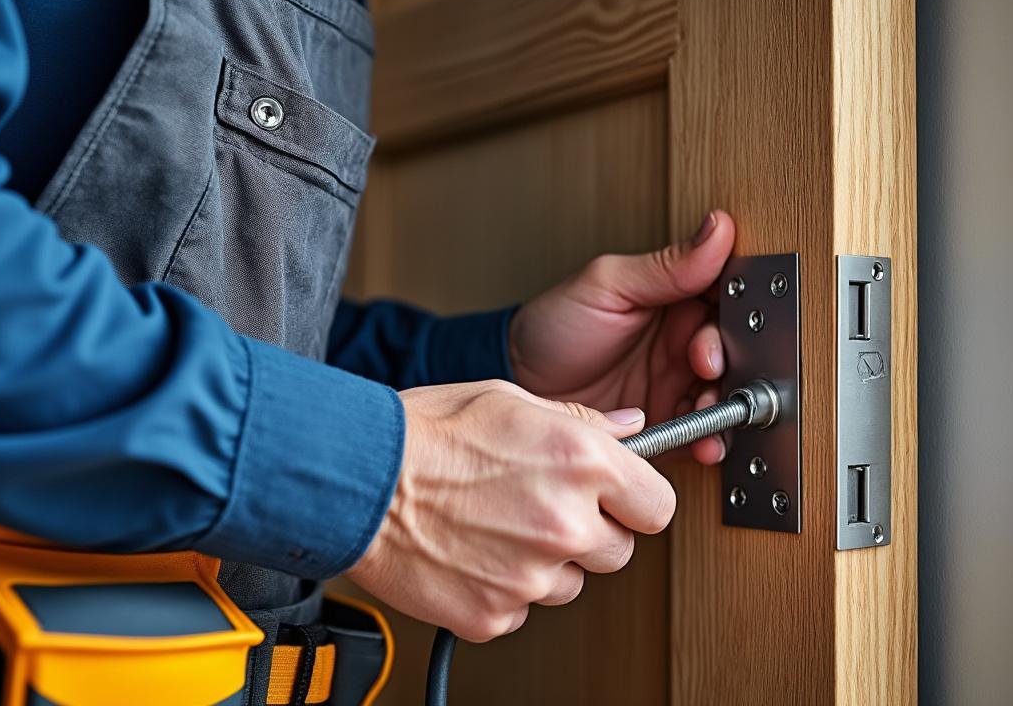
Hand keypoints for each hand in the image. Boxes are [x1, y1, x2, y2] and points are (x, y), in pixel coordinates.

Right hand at [345, 380, 674, 641]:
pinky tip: (470, 552)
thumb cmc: (422, 434)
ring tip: (494, 526)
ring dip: (544, 563)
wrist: (355, 481)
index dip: (637, 501)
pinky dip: (500, 589)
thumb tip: (629, 427)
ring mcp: (531, 576)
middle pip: (618, 552)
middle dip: (589, 533)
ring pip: (569, 585)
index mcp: (581, 463)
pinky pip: (519, 609)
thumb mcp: (509, 398)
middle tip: (540, 508)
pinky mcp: (493, 614)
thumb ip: (580, 420)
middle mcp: (564, 523)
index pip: (657, 506)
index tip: (619, 499)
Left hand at [508, 211, 735, 463]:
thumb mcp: (607, 286)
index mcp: (675, 299)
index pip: (725, 298)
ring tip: (707, 409)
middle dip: (728, 362)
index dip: (735, 311)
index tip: (727, 321)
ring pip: (722, 395)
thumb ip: (666, 266)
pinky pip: (699, 435)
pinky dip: (707, 441)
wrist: (519, 386)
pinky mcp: (667, 425)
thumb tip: (717, 229)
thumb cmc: (555, 327)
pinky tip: (703, 442)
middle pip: (733, 351)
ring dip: (724, 405)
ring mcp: (676, 385)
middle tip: (706, 365)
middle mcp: (682, 343)